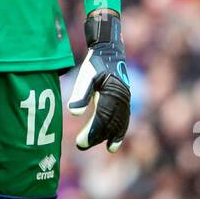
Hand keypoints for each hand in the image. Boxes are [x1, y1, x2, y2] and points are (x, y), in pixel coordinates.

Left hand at [67, 10, 130, 151]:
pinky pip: (124, 118)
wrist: (109, 51)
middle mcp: (122, 98)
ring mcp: (126, 99)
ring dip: (112, 136)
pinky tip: (115, 139)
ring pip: (120, 122)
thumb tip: (73, 113)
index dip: (92, 132)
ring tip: (108, 148)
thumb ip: (80, 94)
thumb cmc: (95, 63)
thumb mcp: (85, 76)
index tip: (80, 143)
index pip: (102, 118)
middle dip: (98, 136)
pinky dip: (121, 130)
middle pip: (111, 123)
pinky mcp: (125, 100)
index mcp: (112, 93)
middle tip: (81, 145)